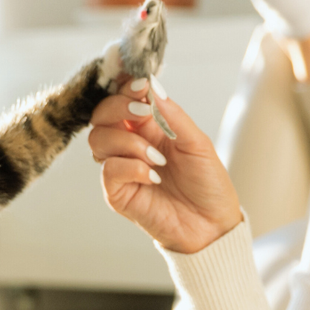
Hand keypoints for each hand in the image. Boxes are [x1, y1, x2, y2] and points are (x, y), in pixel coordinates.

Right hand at [88, 79, 242, 254]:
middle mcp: (130, 144)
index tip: (140, 85)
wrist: (212, 224)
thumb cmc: (207, 183)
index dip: (125, 87)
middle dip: (118, 107)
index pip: (123, 97)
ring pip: (98, 139)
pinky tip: (153, 177)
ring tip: (156, 158)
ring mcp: (121, 168)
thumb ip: (172, 115)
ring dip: (127, 141)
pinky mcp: (118, 192)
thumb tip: (152, 85)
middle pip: (101, 114)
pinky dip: (130, 167)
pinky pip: (108, 170)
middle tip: (142, 112)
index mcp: (149, 127)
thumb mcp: (197, 142)